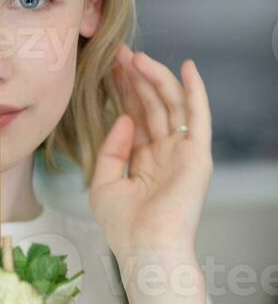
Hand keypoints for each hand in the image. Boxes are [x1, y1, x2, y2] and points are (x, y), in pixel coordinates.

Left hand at [88, 43, 212, 264]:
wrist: (146, 249)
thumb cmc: (124, 228)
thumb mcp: (104, 184)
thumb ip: (111, 149)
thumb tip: (124, 117)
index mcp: (143, 163)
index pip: (135, 117)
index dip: (123, 92)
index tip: (109, 68)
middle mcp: (164, 155)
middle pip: (152, 107)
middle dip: (136, 79)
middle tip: (119, 54)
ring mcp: (182, 153)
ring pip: (171, 105)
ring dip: (156, 78)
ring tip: (136, 57)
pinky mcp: (197, 154)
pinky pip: (199, 116)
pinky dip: (195, 90)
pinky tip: (187, 67)